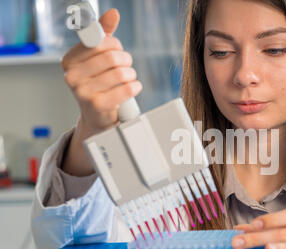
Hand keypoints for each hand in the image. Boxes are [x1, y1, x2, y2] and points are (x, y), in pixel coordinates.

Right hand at [62, 8, 141, 137]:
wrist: (98, 116)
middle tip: (126, 67)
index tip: (116, 51)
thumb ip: (104, 34)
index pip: (98, 41)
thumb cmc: (98, 84)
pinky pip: (125, 89)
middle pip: (111, 57)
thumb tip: (112, 14)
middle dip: (125, 60)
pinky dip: (134, 87)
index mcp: (69, 61)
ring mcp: (82, 92)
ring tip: (128, 79)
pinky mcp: (97, 105)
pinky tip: (132, 88)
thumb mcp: (98, 58)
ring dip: (131, 75)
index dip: (114, 45)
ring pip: (120, 73)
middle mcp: (72, 76)